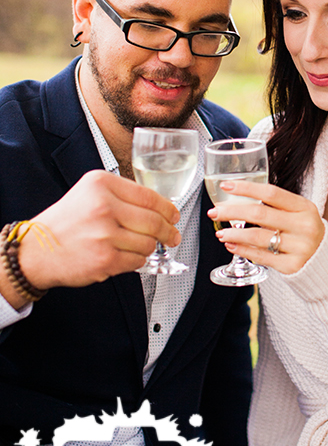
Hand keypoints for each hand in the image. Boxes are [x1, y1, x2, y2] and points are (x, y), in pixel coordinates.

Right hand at [15, 170, 179, 293]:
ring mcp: (104, 234)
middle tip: (172, 236)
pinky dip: (136, 260)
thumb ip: (123, 196)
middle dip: (169, 232)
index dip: (168, 209)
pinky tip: (123, 256)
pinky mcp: (105, 258)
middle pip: (154, 221)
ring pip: (149, 243)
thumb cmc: (66, 223)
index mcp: (101, 185)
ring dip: (149, 247)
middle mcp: (103, 206)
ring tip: (136, 246)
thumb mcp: (90, 194)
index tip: (174, 216)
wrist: (36, 251)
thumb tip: (162, 208)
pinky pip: (137, 261)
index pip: (149, 197)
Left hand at [208, 180, 324, 275]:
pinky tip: (232, 246)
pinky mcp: (292, 265)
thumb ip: (276, 207)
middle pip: (260, 214)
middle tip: (214, 212)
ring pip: (257, 237)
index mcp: (305, 208)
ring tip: (221, 233)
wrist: (325, 263)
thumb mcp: (300, 215)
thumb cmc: (305, 234)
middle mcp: (304, 226)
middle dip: (232, 212)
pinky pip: (261, 256)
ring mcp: (299, 247)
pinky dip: (242, 250)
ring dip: (234, 234)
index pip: (272, 193)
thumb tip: (239, 200)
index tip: (226, 186)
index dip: (247, 188)